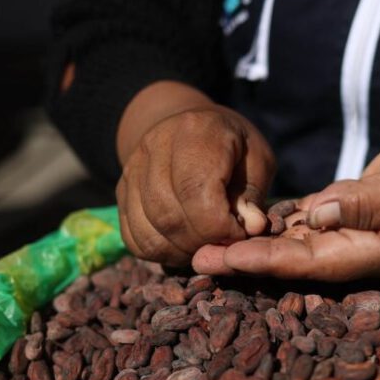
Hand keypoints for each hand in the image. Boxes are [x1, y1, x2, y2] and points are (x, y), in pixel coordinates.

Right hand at [116, 82, 274, 266]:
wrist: (192, 127)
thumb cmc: (234, 147)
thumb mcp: (258, 160)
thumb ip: (253, 195)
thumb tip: (250, 228)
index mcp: (196, 131)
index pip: (195, 191)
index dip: (217, 225)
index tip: (237, 234)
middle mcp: (155, 145)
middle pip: (168, 214)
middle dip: (200, 242)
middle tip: (222, 244)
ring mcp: (132, 168)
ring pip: (148, 230)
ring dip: (180, 251)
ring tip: (205, 246)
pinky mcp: (121, 190)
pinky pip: (133, 236)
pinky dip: (159, 252)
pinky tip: (183, 246)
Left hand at [193, 136, 379, 279]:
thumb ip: (369, 203)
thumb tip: (319, 212)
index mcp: (367, 254)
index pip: (306, 263)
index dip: (263, 262)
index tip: (225, 260)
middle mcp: (349, 249)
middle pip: (287, 259)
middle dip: (241, 259)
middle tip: (193, 259)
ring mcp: (345, 230)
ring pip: (288, 241)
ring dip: (248, 241)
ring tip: (203, 241)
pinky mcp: (343, 209)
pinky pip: (301, 219)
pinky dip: (271, 220)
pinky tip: (237, 217)